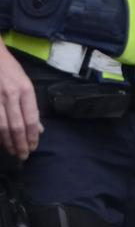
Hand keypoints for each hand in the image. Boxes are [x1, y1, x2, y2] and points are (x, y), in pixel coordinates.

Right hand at [0, 41, 41, 159]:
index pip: (31, 118)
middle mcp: (11, 95)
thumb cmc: (9, 70)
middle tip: (23, 156)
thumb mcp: (25, 84)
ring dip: (8, 142)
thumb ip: (31, 107)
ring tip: (13, 152)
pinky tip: (0, 141)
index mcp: (25, 90)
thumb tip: (39, 129)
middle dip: (21, 144)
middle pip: (17, 126)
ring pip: (2, 127)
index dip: (32, 136)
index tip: (33, 147)